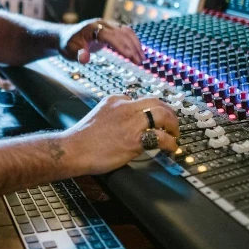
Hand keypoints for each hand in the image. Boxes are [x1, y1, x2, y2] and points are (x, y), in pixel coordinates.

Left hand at [58, 19, 143, 64]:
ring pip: (126, 32)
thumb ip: (78, 54)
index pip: (110, 35)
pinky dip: (133, 41)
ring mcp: (108, 25)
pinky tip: (138, 51)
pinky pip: (126, 32)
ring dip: (135, 44)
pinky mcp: (111, 29)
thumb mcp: (70, 50)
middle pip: (121, 33)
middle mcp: (102, 24)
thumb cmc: (68, 43)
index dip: (120, 45)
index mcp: (93, 27)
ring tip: (141, 58)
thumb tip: (85, 59)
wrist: (67, 35)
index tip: (129, 56)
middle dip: (131, 47)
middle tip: (139, 62)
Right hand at [63, 95, 178, 174]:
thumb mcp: (98, 115)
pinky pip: (160, 137)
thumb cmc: (82, 138)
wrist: (73, 149)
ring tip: (175, 134)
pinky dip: (169, 142)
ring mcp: (131, 122)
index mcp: (115, 100)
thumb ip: (113, 114)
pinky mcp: (134, 139)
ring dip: (173, 124)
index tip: (155, 118)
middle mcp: (125, 107)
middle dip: (168, 112)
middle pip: (156, 102)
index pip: (139, 99)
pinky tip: (171, 147)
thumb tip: (125, 124)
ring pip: (162, 115)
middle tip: (172, 123)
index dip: (150, 110)